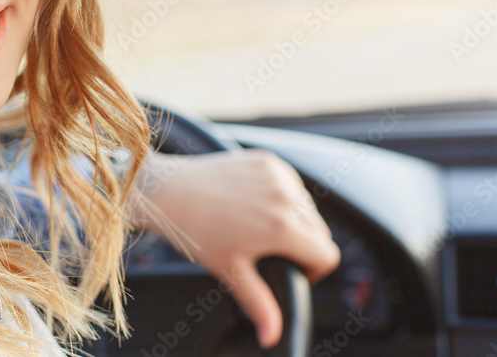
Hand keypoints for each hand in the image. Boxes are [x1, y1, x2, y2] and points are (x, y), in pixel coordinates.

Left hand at [129, 149, 340, 348]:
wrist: (168, 191)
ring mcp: (277, 174)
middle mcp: (286, 197)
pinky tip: (255, 204)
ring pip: (307, 206)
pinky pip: (290, 183)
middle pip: (320, 231)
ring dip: (294, 219)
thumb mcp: (231, 271)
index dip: (313, 270)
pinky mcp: (267, 160)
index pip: (327, 254)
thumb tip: (271, 337)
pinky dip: (282, 195)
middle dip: (303, 246)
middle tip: (270, 251)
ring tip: (260, 228)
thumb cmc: (196, 232)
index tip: (292, 270)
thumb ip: (259, 304)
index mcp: (282, 227)